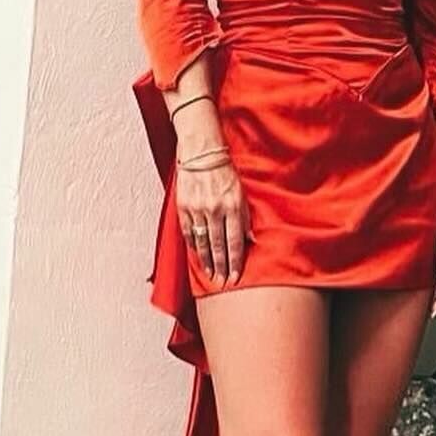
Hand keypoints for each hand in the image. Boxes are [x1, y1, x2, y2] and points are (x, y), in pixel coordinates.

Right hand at [176, 155, 253, 286]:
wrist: (202, 152)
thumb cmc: (225, 172)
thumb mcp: (242, 193)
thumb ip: (246, 218)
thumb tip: (252, 241)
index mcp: (233, 206)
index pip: (235, 242)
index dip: (236, 262)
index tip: (236, 277)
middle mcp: (215, 209)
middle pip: (218, 246)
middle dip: (221, 267)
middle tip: (222, 283)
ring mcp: (197, 208)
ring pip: (202, 242)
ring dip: (206, 262)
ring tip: (210, 275)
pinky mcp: (183, 206)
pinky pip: (188, 232)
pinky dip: (193, 246)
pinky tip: (197, 256)